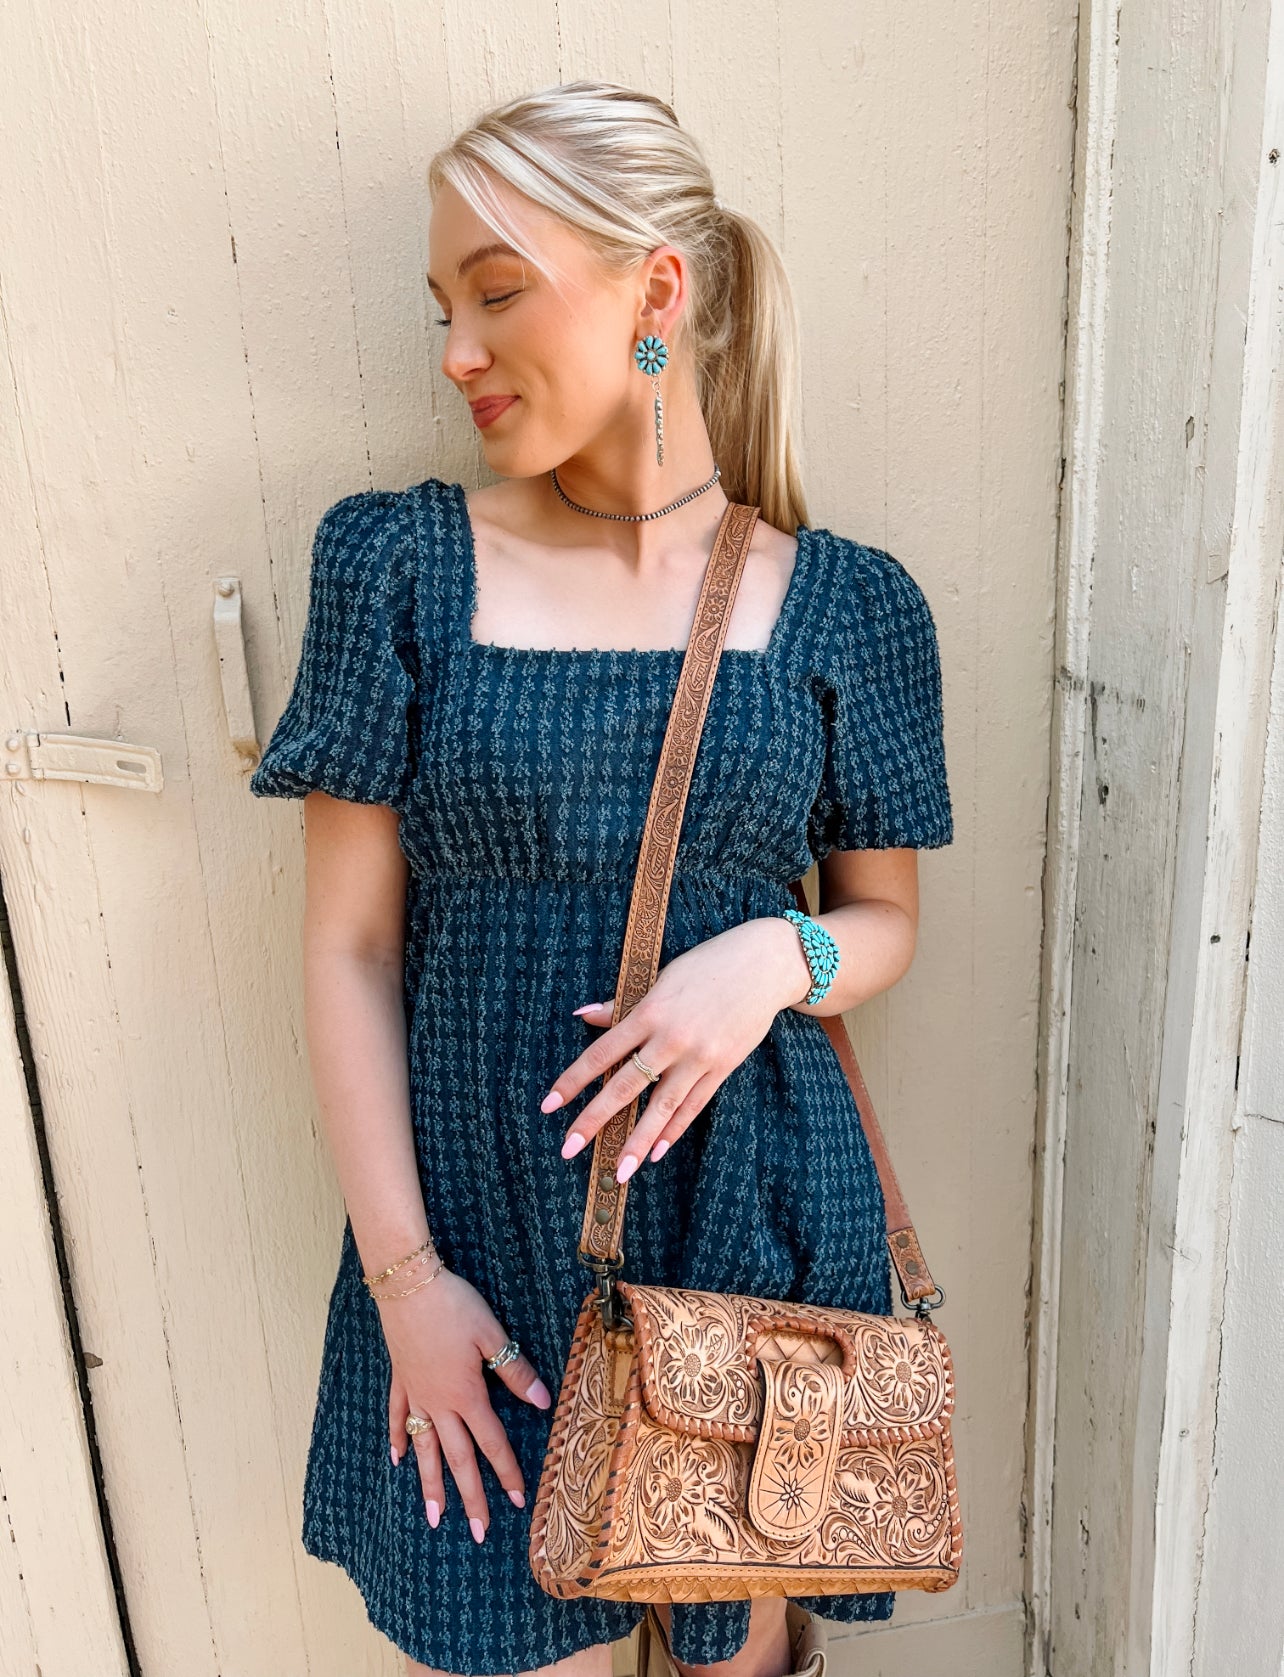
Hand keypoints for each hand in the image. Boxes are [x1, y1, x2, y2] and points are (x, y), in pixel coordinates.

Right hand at [381, 1267, 552, 1539]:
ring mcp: (416, 1395)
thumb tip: (543, 1401)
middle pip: (457, 1458)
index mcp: (467, 1395)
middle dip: (469, 1497)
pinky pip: (397, 1416)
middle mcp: (439, 1404)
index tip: (516, 1502)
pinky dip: (397, 1439)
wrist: (408, 1286)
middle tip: (478, 1533)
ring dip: (429, 1484)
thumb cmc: (454, 1306)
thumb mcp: (491, 1335)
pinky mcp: (400, 1380)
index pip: (491, 1442)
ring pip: (424, 1448)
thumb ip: (515, 1371)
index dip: (505, 1472)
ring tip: (434, 1518)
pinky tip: (396, 1460)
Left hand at [542, 916, 811, 1182]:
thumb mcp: (662, 978)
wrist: (765, 965)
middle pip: (626, 1086)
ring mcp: (699, 1056)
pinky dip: (674, 1129)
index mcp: (650, 1011)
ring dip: (638, 1141)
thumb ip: (624, 1005)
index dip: (573, 1081)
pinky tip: (657, 1152)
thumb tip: (584, 1016)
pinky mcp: (723, 1066)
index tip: (549, 1105)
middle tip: (568, 1149)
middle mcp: (672, 1038)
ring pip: (662, 1106)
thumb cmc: (707, 965)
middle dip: (594, 1120)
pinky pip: (694, 1105)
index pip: (602, 1054)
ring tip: (619, 1172)